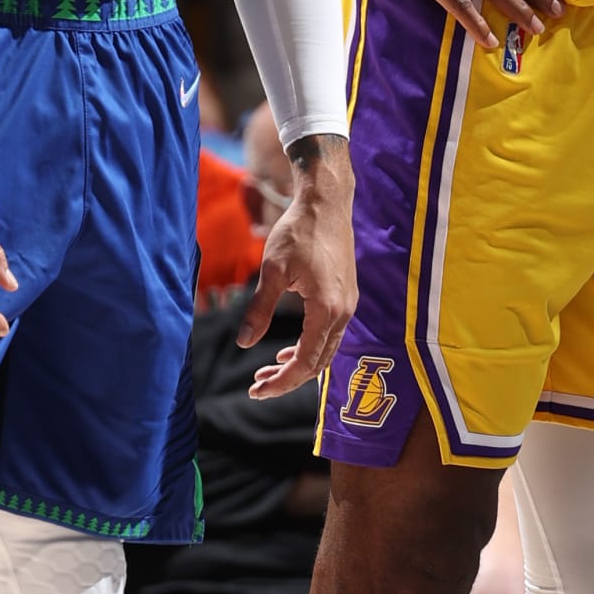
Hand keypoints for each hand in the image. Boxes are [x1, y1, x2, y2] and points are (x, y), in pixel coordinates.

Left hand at [238, 142, 354, 397]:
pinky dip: (309, 348)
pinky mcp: (346, 298)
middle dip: (287, 379)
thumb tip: (244, 342)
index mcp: (326, 309)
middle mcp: (343, 312)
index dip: (281, 382)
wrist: (327, 204)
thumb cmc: (298, 231)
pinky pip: (330, 335)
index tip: (257, 389)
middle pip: (318, 363)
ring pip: (325, 351)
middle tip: (256, 386)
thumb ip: (259, 308)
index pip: (305, 361)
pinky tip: (287, 351)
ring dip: (297, 365)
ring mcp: (348, 305)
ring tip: (267, 372)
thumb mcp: (272, 270)